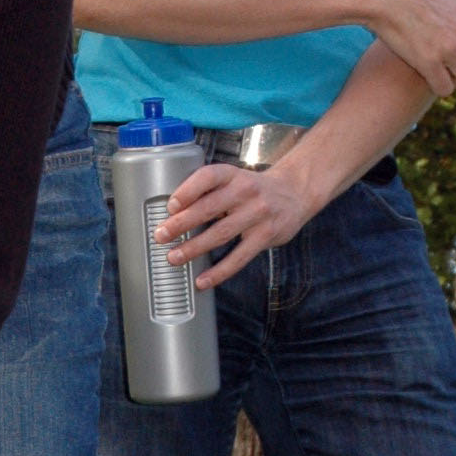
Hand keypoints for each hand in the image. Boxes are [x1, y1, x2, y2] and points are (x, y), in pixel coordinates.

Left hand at [157, 156, 330, 288]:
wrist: (295, 193)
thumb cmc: (253, 189)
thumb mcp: (234, 180)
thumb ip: (209, 192)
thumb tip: (171, 215)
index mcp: (232, 175)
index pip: (208, 177)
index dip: (188, 190)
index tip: (171, 205)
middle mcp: (245, 191)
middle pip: (209, 207)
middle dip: (181, 223)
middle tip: (160, 236)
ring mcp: (257, 214)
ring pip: (221, 234)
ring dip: (194, 248)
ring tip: (174, 258)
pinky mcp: (265, 235)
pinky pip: (239, 257)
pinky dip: (219, 272)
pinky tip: (202, 281)